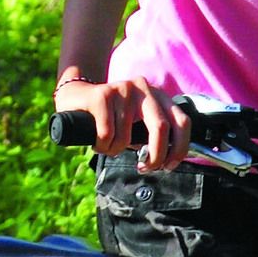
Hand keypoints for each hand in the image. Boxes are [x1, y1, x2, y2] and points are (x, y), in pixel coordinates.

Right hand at [55, 74, 193, 170]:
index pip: (182, 121)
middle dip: (155, 155)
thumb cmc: (110, 117)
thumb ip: (153, 135)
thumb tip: (166, 162)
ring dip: (115, 151)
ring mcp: (123, 88)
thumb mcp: (137, 123)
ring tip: (107, 145)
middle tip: (144, 168)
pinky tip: (97, 140)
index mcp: (158, 96)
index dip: (180, 148)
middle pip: (161, 127)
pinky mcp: (102, 94)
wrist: (75, 97)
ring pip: (126, 137)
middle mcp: (144, 88)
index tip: (169, 166)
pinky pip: (106, 134)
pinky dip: (101, 145)